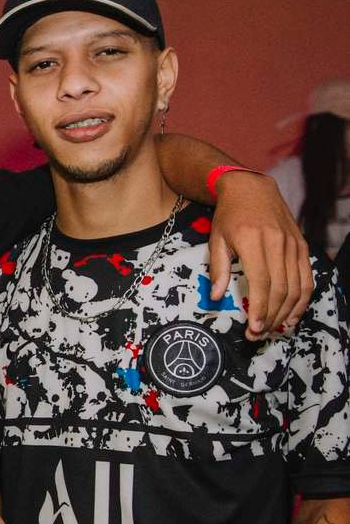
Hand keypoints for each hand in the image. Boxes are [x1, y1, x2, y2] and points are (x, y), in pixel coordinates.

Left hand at [210, 171, 311, 340]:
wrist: (252, 189)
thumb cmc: (229, 216)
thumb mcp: (216, 239)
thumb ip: (218, 269)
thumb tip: (216, 297)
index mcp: (253, 241)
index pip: (262, 283)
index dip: (260, 309)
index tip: (253, 328)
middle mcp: (278, 243)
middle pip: (281, 289)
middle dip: (272, 316)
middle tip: (259, 334)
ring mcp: (293, 245)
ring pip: (297, 287)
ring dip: (288, 312)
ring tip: (274, 329)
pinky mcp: (302, 246)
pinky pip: (307, 278)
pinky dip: (302, 299)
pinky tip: (293, 315)